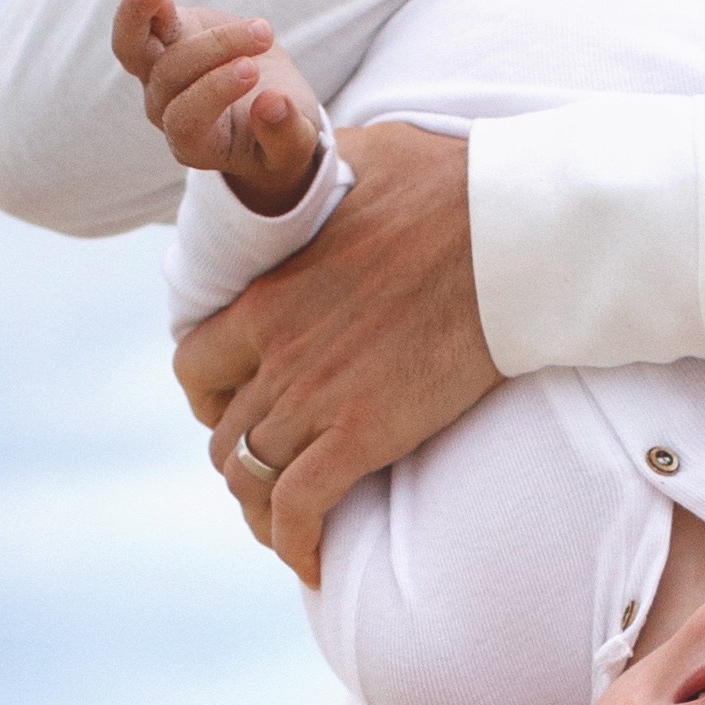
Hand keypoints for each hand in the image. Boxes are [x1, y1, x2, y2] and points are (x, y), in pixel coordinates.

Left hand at [112, 0, 331, 216]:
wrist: (270, 101)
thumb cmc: (281, 130)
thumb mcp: (297, 145)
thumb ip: (288, 135)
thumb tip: (272, 103)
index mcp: (195, 145)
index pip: (185, 121)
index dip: (212, 93)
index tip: (252, 71)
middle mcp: (166, 111)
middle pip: (169, 77)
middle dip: (216, 49)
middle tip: (264, 34)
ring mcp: (158, 74)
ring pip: (133, 48)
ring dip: (155, 14)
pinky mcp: (165, 38)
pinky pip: (136, 25)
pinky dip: (138, 5)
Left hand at [167, 117, 488, 580]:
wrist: (510, 237)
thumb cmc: (448, 186)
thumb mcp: (356, 154)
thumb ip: (312, 169)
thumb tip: (297, 141)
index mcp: (265, 295)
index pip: (194, 365)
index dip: (208, 394)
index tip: (235, 404)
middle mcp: (275, 353)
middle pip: (221, 432)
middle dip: (238, 454)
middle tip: (271, 465)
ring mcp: (315, 398)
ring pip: (250, 478)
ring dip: (261, 508)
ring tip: (288, 524)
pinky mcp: (362, 436)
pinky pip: (299, 511)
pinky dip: (295, 544)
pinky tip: (312, 563)